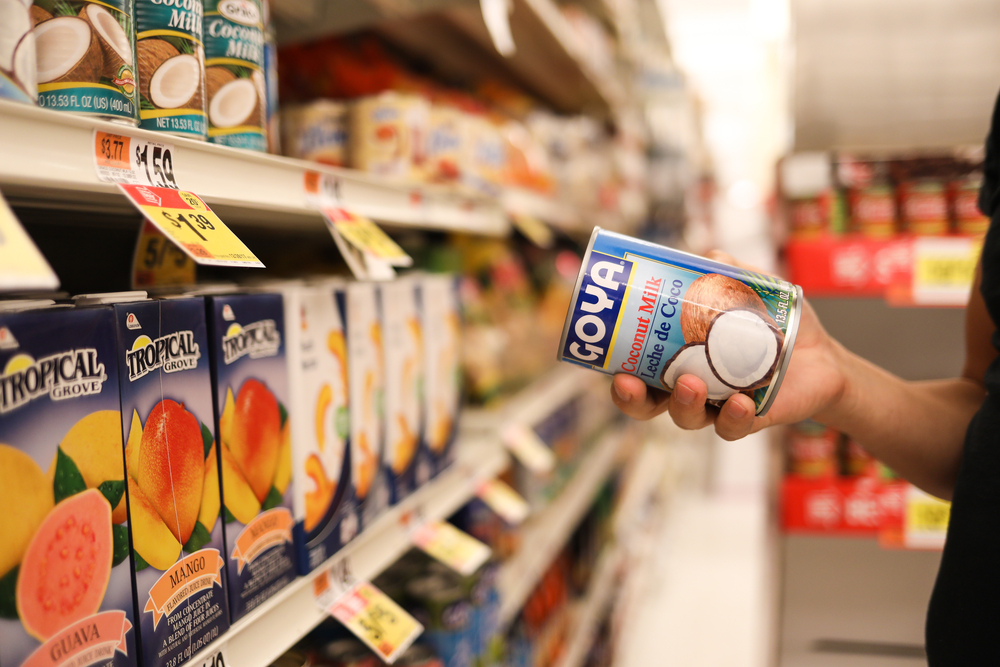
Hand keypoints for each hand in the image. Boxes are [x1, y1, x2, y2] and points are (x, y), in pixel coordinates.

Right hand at [610, 251, 847, 439]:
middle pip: (649, 405)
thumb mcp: (755, 291)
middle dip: (634, 400)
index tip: (613, 370)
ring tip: (691, 383)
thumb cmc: (777, 325)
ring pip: (687, 418)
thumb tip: (711, 257)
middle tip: (629, 383)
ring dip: (683, 403)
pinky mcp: (750, 420)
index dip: (620, 380)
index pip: (638, 375)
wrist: (823, 358)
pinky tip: (739, 402)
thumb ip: (731, 273)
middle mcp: (692, 388)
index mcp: (679, 360)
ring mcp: (718, 407)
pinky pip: (734, 429)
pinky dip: (733, 418)